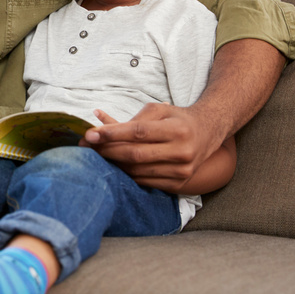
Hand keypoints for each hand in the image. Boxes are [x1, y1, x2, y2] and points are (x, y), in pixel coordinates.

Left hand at [81, 103, 219, 192]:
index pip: (139, 132)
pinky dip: (126, 174)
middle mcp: (182, 152)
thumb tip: (101, 123)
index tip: (91, 134)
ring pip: (137, 171)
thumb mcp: (160, 110)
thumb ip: (134, 118)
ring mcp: (181, 171)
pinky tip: (113, 165)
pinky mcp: (178, 183)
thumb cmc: (178, 119)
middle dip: (107, 150)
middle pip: (135, 154)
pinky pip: (144, 181)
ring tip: (95, 155)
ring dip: (112, 163)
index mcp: (177, 129)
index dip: (113, 134)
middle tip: (86, 145)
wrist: (208, 134)